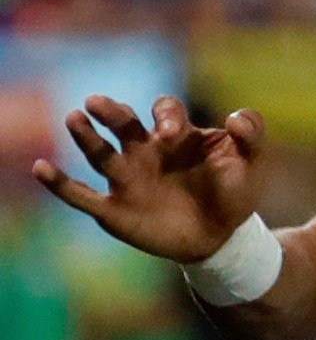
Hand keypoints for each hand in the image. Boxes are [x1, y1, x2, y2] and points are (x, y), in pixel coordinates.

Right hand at [33, 96, 265, 262]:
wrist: (222, 236)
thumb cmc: (234, 191)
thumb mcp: (252, 161)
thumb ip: (251, 133)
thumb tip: (234, 117)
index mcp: (176, 135)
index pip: (164, 112)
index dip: (167, 117)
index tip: (171, 133)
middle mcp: (145, 152)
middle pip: (123, 125)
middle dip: (112, 113)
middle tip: (97, 102)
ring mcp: (127, 179)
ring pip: (100, 153)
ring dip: (86, 137)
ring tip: (73, 118)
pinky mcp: (114, 210)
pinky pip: (81, 196)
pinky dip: (59, 183)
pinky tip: (40, 168)